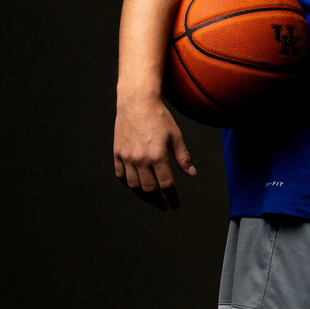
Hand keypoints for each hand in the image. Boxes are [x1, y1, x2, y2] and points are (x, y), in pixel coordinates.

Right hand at [113, 95, 195, 210]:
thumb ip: (183, 157)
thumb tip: (192, 174)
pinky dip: (128, 184)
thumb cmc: (159, 117)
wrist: (137, 101)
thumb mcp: (176, 135)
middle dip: (158, 201)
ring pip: (134, 186)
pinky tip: (136, 186)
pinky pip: (121, 175)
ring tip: (152, 199)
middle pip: (149, 190)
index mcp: (157, 155)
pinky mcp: (117, 153)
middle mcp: (140, 159)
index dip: (172, 198)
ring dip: (143, 196)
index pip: (166, 185)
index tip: (175, 205)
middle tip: (164, 206)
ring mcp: (127, 157)